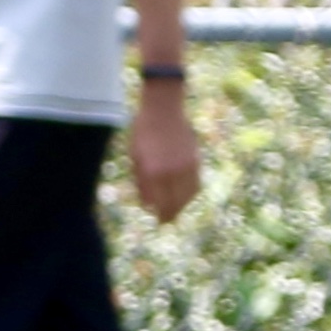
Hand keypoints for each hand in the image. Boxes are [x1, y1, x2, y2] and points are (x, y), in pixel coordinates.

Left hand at [129, 88, 201, 223]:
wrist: (164, 110)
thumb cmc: (143, 132)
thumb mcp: (134, 157)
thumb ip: (141, 182)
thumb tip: (147, 204)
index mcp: (152, 173)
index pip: (158, 204)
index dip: (158, 214)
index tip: (157, 220)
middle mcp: (170, 172)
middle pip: (174, 204)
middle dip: (170, 215)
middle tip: (166, 221)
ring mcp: (185, 167)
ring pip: (188, 196)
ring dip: (182, 206)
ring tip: (175, 210)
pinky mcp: (195, 161)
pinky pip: (195, 184)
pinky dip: (190, 193)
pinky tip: (184, 195)